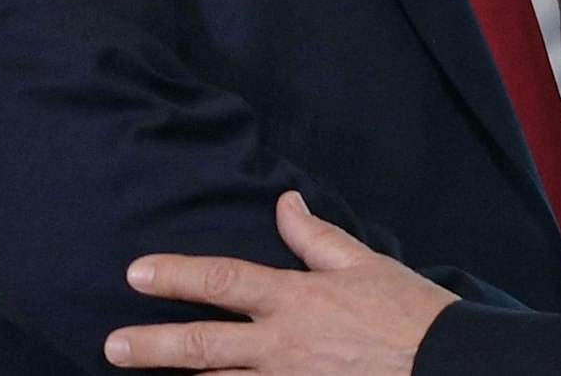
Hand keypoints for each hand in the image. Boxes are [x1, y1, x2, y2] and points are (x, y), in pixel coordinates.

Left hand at [104, 191, 457, 374]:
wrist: (447, 365)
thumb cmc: (409, 312)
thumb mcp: (364, 262)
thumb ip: (315, 236)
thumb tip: (284, 201)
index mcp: (297, 299)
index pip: (223, 282)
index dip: (176, 275)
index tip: (136, 273)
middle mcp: (284, 346)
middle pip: (205, 347)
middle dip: (154, 347)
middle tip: (112, 347)